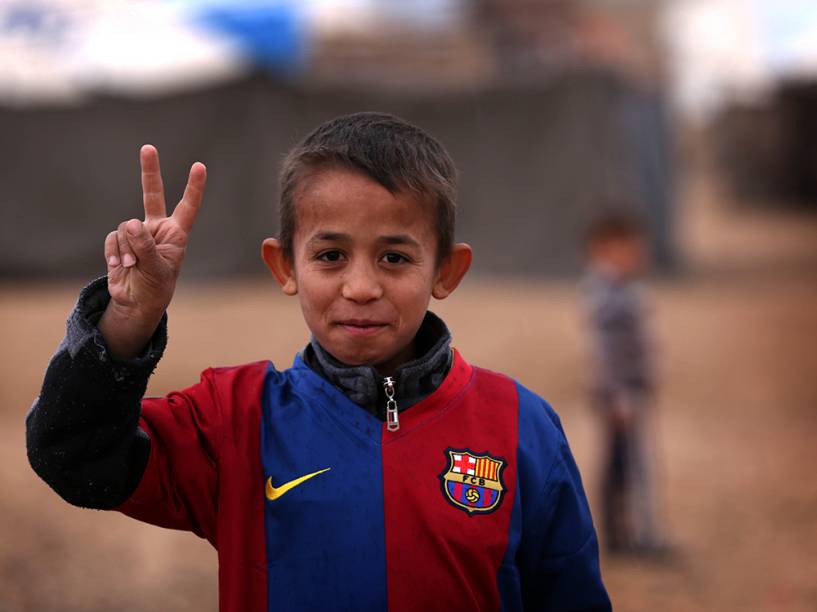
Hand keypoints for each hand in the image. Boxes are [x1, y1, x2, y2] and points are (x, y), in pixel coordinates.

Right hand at [99, 145, 206, 358]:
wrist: (136, 302)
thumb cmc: (156, 287)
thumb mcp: (156, 269)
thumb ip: (145, 246)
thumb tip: (130, 224)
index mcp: (176, 233)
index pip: (187, 206)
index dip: (193, 187)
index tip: (200, 166)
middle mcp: (157, 228)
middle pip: (152, 194)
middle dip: (149, 171)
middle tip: (148, 147)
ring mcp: (137, 233)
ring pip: (125, 227)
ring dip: (127, 248)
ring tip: (134, 266)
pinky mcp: (120, 241)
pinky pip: (113, 238)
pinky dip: (114, 253)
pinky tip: (120, 267)